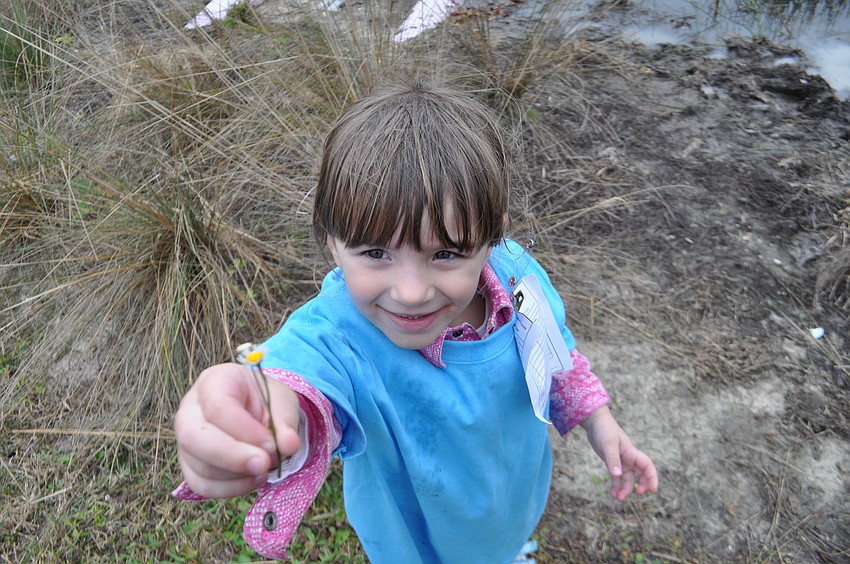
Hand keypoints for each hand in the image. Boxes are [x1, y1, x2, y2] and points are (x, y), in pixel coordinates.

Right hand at [174, 363, 300, 497]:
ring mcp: (186, 438)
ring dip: (236, 475)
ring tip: (266, 468)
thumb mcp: (282, 401)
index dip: (244, 430)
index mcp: (214, 381)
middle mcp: (190, 408)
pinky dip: (229, 489)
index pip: (218, 407)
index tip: (271, 445)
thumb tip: (288, 447)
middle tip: (264, 465)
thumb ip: (286, 421)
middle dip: (232, 456)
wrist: (258, 409)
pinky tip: (253, 479)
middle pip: (194, 437)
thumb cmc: (266, 400)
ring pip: (198, 465)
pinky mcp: (190, 464)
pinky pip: (200, 485)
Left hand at [581, 406, 658, 500]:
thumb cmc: (604, 429)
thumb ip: (612, 459)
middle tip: (636, 495)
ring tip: (618, 498)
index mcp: (631, 452)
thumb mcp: (608, 444)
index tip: (653, 490)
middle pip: (641, 475)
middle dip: (641, 486)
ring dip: (625, 488)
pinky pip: (617, 476)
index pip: (647, 466)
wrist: (594, 422)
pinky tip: (612, 493)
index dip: (652, 478)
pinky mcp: (612, 462)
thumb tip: (617, 475)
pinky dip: (616, 485)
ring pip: (628, 478)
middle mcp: (629, 458)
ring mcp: (621, 460)